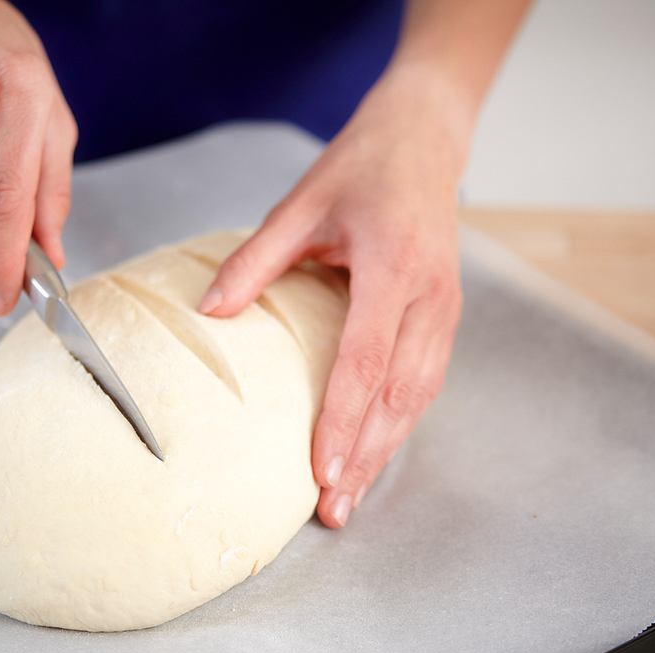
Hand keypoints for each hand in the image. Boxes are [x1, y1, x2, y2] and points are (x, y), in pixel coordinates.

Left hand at [198, 68, 467, 527]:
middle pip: (398, 394)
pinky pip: (425, 380)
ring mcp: (445, 308)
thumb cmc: (361, 168)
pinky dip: (400, 421)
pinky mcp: (446, 314)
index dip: (343, 420)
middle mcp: (428, 296)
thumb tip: (209, 314)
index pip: (365, 360)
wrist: (424, 141)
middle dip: (367, 456)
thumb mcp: (300, 205)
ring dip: (386, 449)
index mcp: (392, 266)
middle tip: (334, 508)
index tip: (321, 470)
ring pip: (418, 396)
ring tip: (353, 495)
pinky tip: (377, 448)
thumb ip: (254, 261)